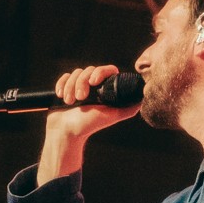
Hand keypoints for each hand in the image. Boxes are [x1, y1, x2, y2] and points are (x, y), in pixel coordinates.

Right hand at [37, 64, 139, 185]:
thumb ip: (129, 107)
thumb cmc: (90, 125)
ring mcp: (79, 86)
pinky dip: (61, 85)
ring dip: (70, 87)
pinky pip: (65, 76)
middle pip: (89, 70)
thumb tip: (142, 96)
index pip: (107, 70)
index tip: (93, 81)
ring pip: (76, 73)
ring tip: (69, 102)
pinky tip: (61, 96)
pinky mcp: (66, 87)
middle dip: (81, 83)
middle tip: (80, 98)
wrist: (67, 132)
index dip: (100, 71)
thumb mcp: (113, 116)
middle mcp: (94, 86)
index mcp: (106, 90)